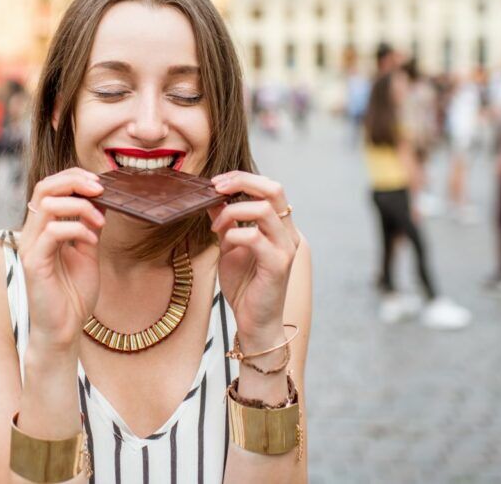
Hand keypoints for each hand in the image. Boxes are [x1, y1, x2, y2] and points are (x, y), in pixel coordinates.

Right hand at [17, 167, 104, 354]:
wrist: (65, 329)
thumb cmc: (73, 293)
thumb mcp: (88, 250)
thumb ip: (90, 225)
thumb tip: (102, 198)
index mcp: (43, 227)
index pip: (50, 186)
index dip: (73, 177)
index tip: (100, 182)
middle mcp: (32, 233)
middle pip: (44, 186)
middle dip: (74, 180)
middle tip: (99, 188)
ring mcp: (30, 246)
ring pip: (47, 204)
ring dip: (79, 206)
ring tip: (99, 221)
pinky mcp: (33, 262)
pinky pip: (52, 232)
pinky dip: (77, 229)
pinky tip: (91, 241)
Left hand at [208, 171, 298, 350]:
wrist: (255, 322)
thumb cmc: (245, 286)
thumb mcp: (230, 246)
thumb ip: (226, 221)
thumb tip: (212, 197)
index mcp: (280, 226)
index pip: (270, 187)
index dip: (243, 178)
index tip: (217, 182)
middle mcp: (288, 233)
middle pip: (274, 189)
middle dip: (242, 181)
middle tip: (216, 187)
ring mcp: (286, 248)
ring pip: (265, 209)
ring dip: (233, 211)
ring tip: (216, 226)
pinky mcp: (278, 265)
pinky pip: (255, 237)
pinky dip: (234, 233)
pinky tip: (224, 242)